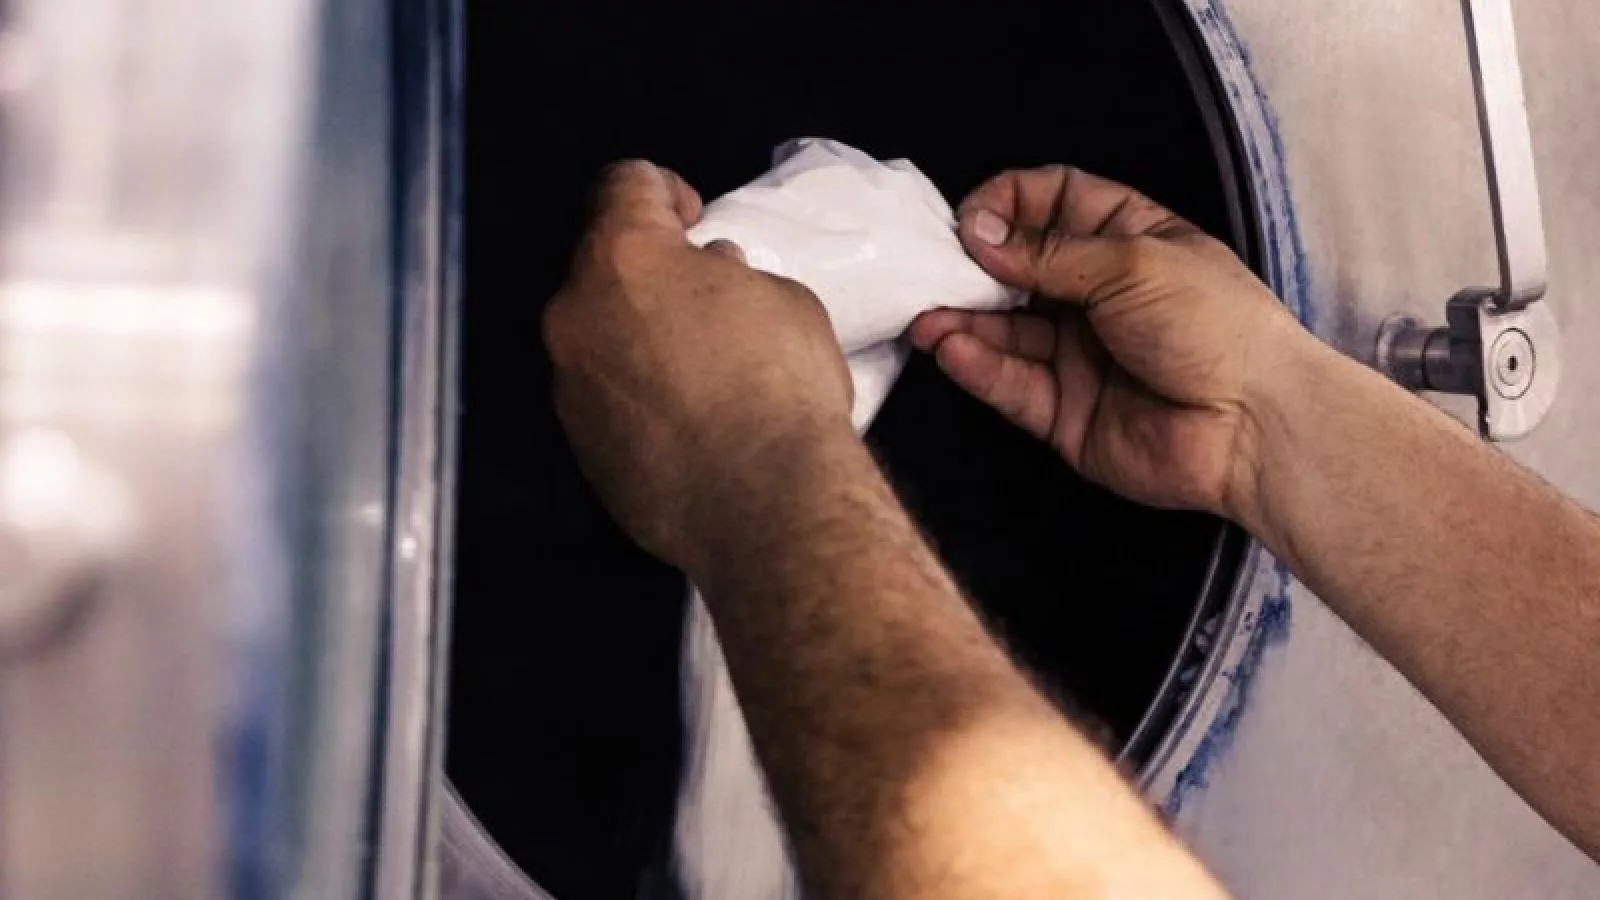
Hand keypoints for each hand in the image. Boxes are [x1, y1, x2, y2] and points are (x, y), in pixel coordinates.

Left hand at [545, 161, 854, 565]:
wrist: (766, 502)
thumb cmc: (783, 386)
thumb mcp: (783, 299)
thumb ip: (729, 277)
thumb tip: (710, 277)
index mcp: (624, 256)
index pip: (621, 184)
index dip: (660, 190)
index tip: (688, 217)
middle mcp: (577, 313)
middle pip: (602, 266)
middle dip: (650, 273)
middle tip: (704, 297)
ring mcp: (570, 384)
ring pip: (597, 335)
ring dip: (638, 336)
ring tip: (699, 366)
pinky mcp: (579, 445)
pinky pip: (604, 398)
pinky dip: (636, 396)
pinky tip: (687, 418)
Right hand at [910, 165, 1309, 517]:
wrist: (1253, 426)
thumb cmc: (1211, 323)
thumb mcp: (1132, 263)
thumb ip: (1047, 252)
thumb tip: (975, 232)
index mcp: (1127, 241)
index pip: (1054, 203)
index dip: (1010, 203)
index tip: (971, 217)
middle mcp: (1096, 295)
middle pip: (1017, 269)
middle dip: (972, 266)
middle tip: (932, 268)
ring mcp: (1077, 355)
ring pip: (1005, 331)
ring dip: (963, 320)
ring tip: (926, 315)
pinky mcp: (1062, 413)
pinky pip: (1010, 384)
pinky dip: (978, 366)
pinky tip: (951, 348)